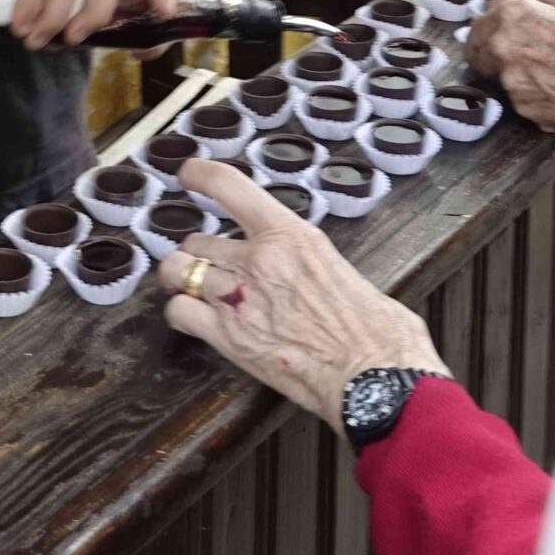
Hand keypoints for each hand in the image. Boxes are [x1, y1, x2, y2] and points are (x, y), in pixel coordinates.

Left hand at [157, 162, 445, 431]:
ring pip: (178, 271)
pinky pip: (179, 312)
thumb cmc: (376, 332)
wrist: (376, 381)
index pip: (230, 186)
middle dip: (201, 253)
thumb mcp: (342, 269)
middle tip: (212, 267)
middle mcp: (258, 260)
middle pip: (199, 240)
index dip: (201, 175)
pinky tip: (193, 318)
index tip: (188, 174)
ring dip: (183, 278)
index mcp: (291, 236)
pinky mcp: (229, 338)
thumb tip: (306, 270)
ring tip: (192, 288)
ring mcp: (238, 299)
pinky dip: (180, 313)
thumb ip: (308, 260)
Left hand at [468, 0, 554, 170]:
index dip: (488, 30)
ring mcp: (512, 81)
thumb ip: (538, 22)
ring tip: (553, 76)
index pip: (482, 22)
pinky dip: (534, 97)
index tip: (491, 36)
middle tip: (515, 58)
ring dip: (519, 77)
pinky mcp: (524, 109)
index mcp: (516, 15)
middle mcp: (506, 46)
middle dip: (493, 54)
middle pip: (482, 51)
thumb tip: (525, 28)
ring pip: (504, 77)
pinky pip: (522, 100)